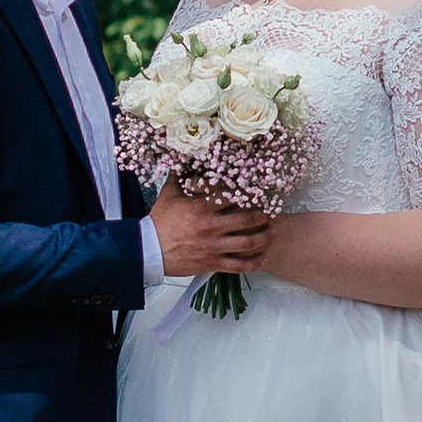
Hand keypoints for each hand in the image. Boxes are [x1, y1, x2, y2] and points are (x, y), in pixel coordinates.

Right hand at [149, 182, 273, 280]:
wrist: (148, 250)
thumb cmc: (159, 222)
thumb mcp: (168, 194)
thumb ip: (179, 176)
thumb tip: (182, 157)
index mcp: (203, 207)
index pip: (233, 196)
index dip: (249, 191)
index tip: (260, 189)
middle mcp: (212, 227)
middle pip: (247, 218)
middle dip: (263, 214)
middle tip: (272, 210)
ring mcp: (214, 246)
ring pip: (248, 242)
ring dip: (265, 236)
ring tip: (273, 231)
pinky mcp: (212, 263)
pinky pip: (238, 265)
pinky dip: (254, 263)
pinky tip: (263, 258)